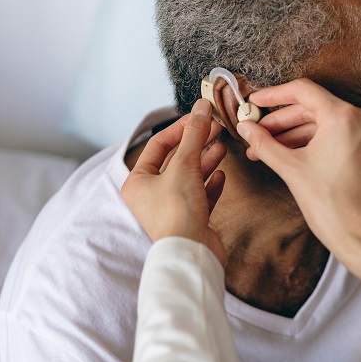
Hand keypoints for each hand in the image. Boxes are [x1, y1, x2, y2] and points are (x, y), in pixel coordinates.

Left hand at [120, 99, 228, 266]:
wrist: (190, 254)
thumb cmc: (177, 212)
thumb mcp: (184, 165)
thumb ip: (194, 134)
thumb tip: (201, 107)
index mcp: (137, 182)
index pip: (159, 145)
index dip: (181, 128)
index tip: (201, 116)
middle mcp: (150, 195)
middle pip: (175, 160)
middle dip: (197, 143)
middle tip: (216, 128)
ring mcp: (170, 209)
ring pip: (189, 178)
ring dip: (206, 161)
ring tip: (222, 147)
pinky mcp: (189, 220)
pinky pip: (199, 196)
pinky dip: (210, 184)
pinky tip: (221, 175)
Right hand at [236, 79, 360, 291]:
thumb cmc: (334, 207)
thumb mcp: (292, 170)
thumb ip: (265, 144)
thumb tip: (246, 128)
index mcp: (344, 117)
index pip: (303, 91)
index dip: (274, 96)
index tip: (255, 102)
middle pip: (312, 107)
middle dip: (280, 121)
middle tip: (254, 131)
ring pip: (322, 122)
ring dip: (292, 133)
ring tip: (263, 148)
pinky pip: (334, 135)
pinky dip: (310, 142)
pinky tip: (285, 153)